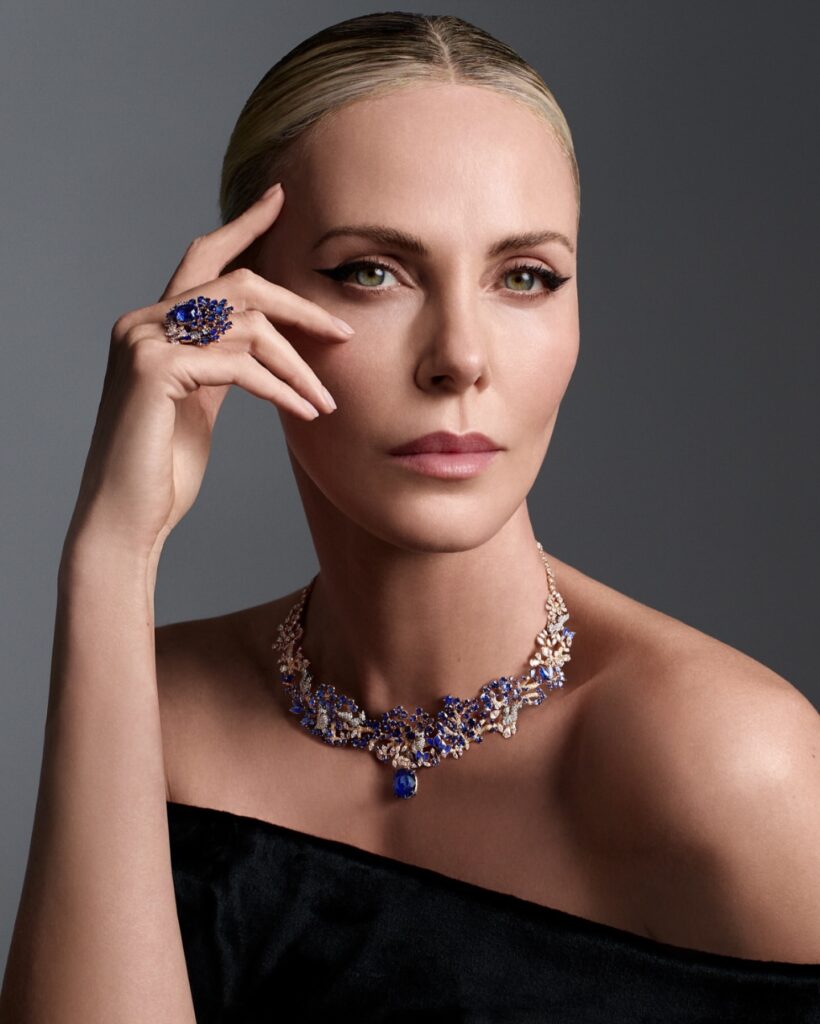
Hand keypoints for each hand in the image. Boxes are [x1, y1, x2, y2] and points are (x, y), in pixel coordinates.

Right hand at [64, 183, 351, 559]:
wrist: (127, 516)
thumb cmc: (164, 467)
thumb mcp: (201, 402)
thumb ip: (223, 363)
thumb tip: (266, 342)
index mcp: (154, 325)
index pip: (202, 258)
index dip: (243, 226)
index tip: (281, 201)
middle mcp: (143, 322)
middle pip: (236, 284)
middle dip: (298, 306)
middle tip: (342, 331)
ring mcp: (143, 342)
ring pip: (246, 326)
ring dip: (298, 364)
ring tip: (326, 400)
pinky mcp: (154, 370)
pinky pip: (239, 364)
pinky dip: (282, 388)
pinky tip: (306, 412)